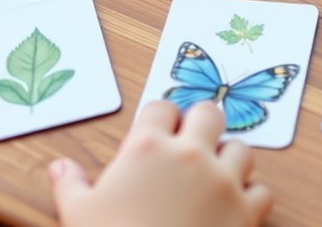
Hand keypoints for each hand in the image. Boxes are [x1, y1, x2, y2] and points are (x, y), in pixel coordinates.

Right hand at [49, 101, 271, 226]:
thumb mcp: (78, 214)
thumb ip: (71, 184)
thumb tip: (60, 167)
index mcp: (148, 148)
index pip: (161, 107)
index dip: (159, 119)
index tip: (156, 134)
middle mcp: (190, 155)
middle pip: (209, 112)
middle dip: (201, 124)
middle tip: (191, 144)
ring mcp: (223, 181)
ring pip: (242, 148)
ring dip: (230, 158)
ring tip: (214, 176)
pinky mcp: (247, 211)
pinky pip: (261, 190)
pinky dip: (251, 196)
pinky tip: (234, 206)